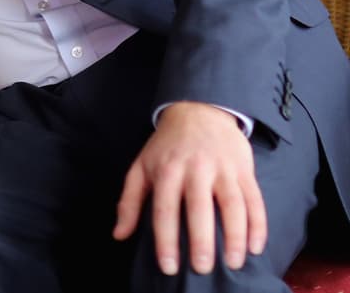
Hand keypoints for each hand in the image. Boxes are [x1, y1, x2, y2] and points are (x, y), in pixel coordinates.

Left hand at [113, 101, 265, 275]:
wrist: (198, 110)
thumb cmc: (166, 146)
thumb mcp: (141, 167)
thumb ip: (129, 202)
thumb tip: (119, 235)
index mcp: (167, 170)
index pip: (165, 209)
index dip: (166, 240)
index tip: (169, 267)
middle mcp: (196, 169)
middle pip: (200, 208)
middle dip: (202, 241)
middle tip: (203, 269)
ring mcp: (223, 169)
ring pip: (233, 205)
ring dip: (235, 237)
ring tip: (233, 263)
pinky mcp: (244, 170)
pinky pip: (255, 200)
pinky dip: (259, 225)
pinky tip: (255, 247)